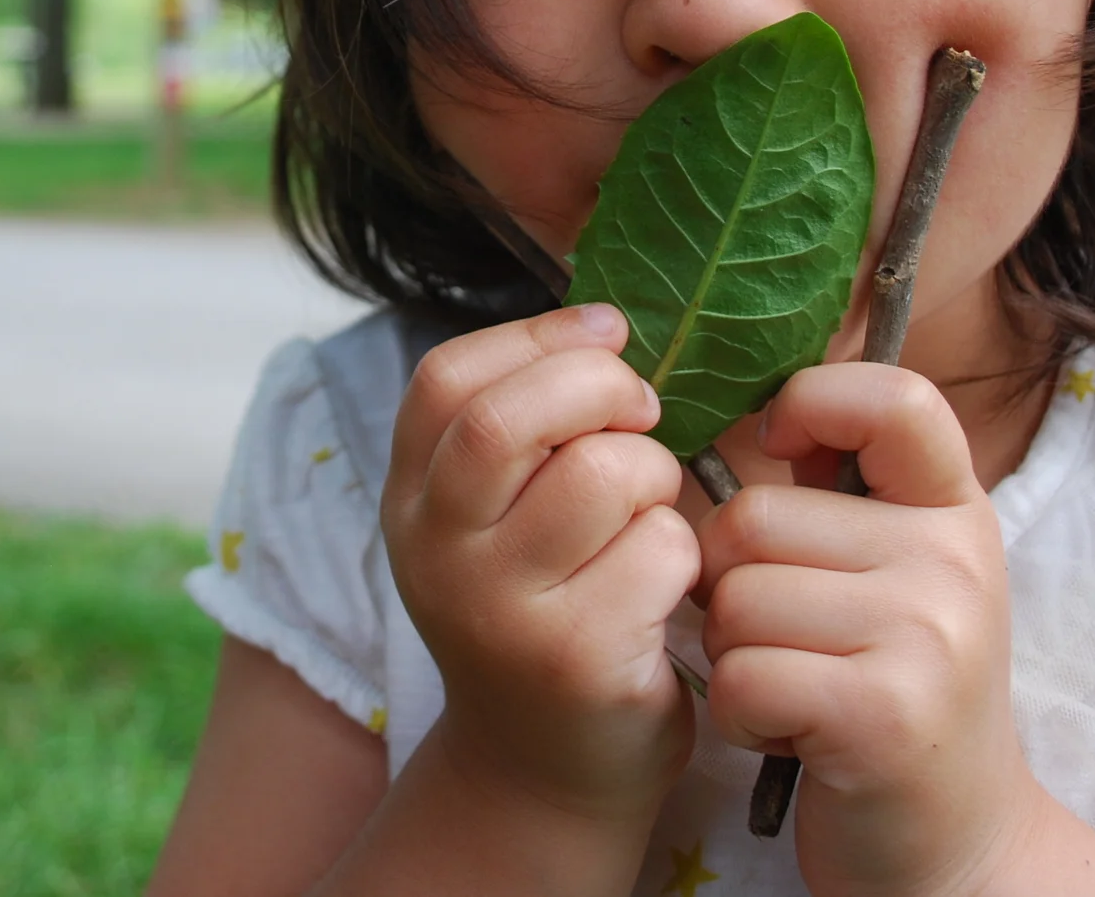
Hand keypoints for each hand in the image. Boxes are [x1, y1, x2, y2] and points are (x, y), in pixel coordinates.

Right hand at [383, 302, 701, 823]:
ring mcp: (500, 612)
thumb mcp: (493, 519)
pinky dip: (683, 551)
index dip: (537, 337)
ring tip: (651, 512)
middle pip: (506, 420)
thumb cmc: (539, 610)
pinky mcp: (576, 660)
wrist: (540, 772)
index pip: (447, 379)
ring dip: (657, 474)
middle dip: (600, 388)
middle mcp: (436, 554)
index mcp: (411, 501)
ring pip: (604, 475)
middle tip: (643, 411)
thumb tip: (604, 322)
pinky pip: (659, 550)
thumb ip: (523, 427)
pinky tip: (664, 586)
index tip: (606, 334)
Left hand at [696, 363, 1042, 896]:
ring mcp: (926, 637)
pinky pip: (739, 677)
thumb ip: (837, 493)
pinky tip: (793, 734)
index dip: (813, 400)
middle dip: (734, 585)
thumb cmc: (892, 690)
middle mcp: (953, 562)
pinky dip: (741, 715)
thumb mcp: (896, 573)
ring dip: (734, 655)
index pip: (894, 397)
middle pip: (751, 518)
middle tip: (794, 643)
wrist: (958, 841)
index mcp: (955, 510)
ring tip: (799, 689)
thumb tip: (754, 403)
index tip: (780, 445)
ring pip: (733, 599)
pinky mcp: (880, 715)